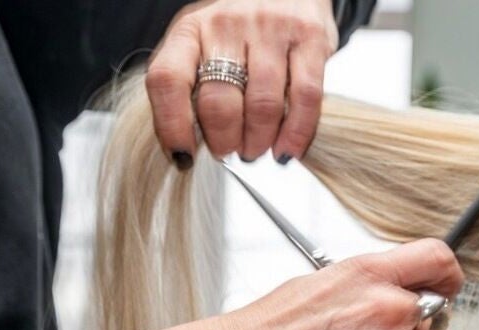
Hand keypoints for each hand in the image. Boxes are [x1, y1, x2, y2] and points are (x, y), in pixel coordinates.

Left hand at [145, 0, 338, 168]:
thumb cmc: (241, 30)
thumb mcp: (203, 47)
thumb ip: (192, 87)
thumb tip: (191, 148)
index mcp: (189, 30)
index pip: (168, 80)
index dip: (172, 126)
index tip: (184, 157)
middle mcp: (226, 24)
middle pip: (219, 102)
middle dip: (225, 142)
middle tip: (232, 152)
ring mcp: (270, 29)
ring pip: (262, 106)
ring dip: (258, 142)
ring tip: (257, 150)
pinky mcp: (310, 39)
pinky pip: (305, 98)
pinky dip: (296, 134)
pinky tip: (288, 149)